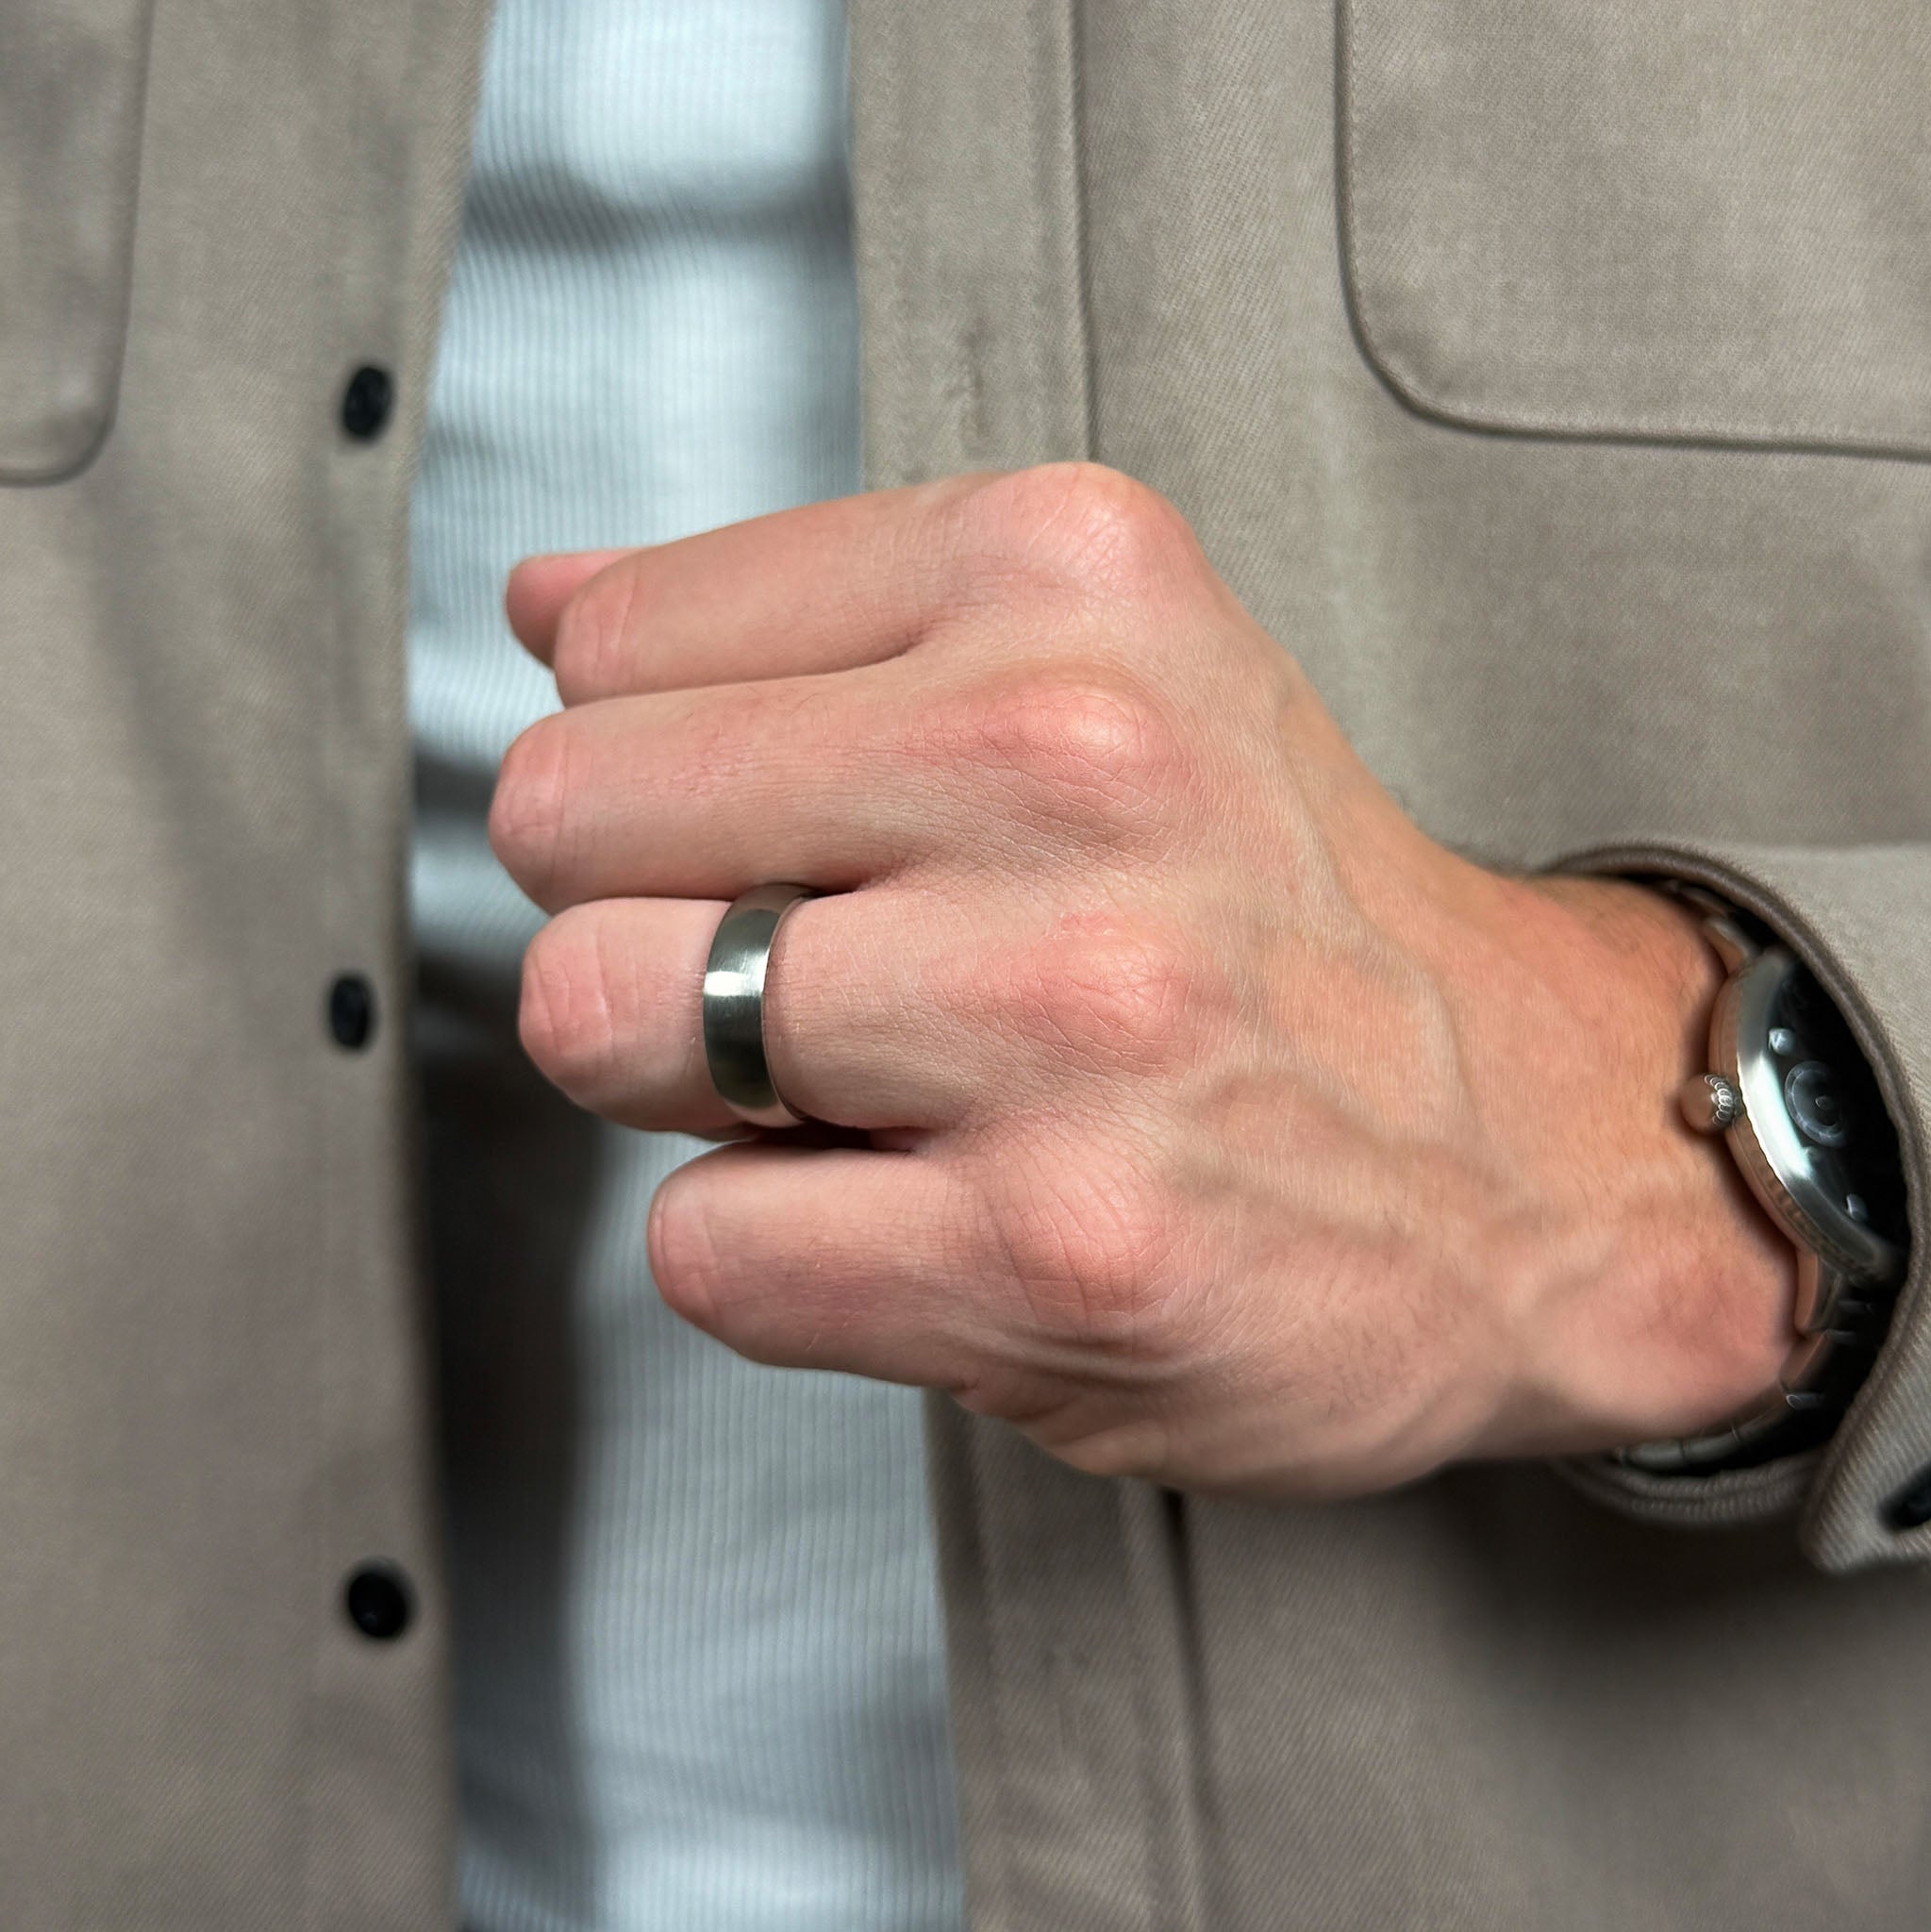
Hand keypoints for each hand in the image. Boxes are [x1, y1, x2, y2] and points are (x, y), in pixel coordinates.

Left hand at [490, 463, 1790, 1497]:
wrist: (1532, 1155)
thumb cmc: (1286, 919)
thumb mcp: (1104, 663)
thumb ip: (804, 615)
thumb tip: (550, 602)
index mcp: (1064, 580)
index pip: (612, 637)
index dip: (662, 759)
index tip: (784, 819)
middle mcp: (1065, 767)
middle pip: (564, 821)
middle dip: (646, 913)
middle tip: (814, 960)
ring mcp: (1055, 1016)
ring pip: (597, 1020)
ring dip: (693, 1082)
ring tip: (868, 1086)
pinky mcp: (1044, 1248)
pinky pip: (700, 1241)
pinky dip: (776, 1245)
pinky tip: (924, 1207)